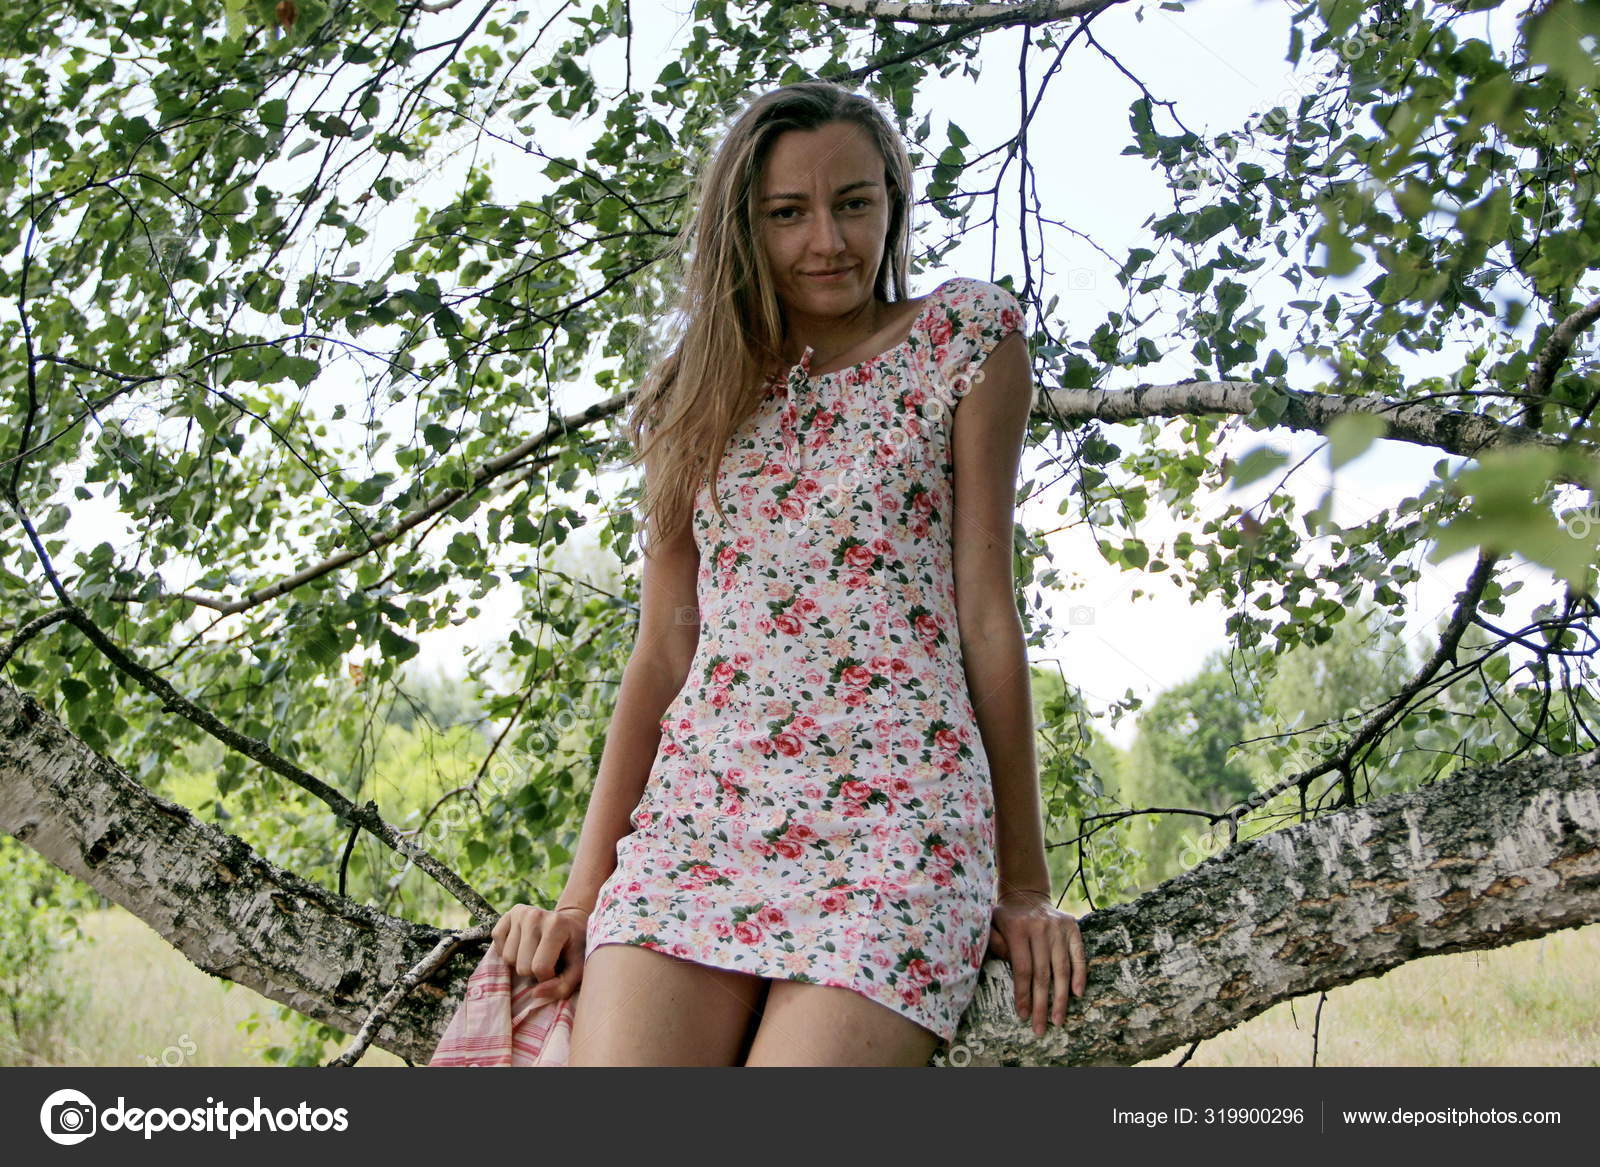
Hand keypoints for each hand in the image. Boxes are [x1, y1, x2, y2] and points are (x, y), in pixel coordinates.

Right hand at [489, 904, 590, 1003]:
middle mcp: (535, 915)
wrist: (570, 922)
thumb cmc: (575, 948)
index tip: (556, 970)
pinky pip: (497, 947)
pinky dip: (507, 952)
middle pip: (522, 966)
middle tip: (546, 961)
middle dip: (534, 972)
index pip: (540, 967)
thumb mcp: (578, 967)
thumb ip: (563, 986)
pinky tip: (523, 947)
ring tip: (535, 953)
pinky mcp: (506, 915)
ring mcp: (519, 913)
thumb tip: (534, 994)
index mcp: (556, 925)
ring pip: (507, 958)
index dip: (548, 978)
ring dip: (521, 963)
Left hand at [985, 890, 1087, 1036]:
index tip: (1024, 1016)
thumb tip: (1009, 969)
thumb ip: (995, 946)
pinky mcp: (1072, 927)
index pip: (1022, 969)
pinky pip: (1078, 955)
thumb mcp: (991, 926)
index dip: (1023, 994)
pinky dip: (1079, 975)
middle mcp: (1040, 928)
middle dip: (1042, 1004)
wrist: (1026, 895)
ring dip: (1061, 998)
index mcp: (1017, 929)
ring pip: (1061, 968)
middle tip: (1041, 1029)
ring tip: (1058, 1020)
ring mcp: (1058, 927)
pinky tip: (1077, 994)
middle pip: (1042, 974)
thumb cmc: (1005, 919)